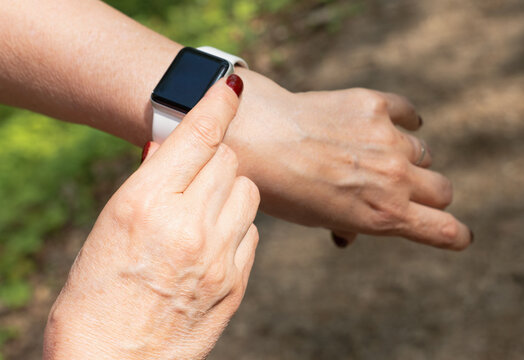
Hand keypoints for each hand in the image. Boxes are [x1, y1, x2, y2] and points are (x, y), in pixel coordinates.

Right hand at [44, 76, 259, 358]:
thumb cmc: (97, 296)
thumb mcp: (109, 227)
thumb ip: (149, 181)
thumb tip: (175, 144)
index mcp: (146, 205)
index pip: (197, 136)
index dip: (216, 104)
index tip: (230, 87)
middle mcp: (189, 225)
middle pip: (229, 159)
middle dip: (213, 158)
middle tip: (195, 172)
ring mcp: (219, 255)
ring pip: (248, 191)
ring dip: (229, 189)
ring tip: (204, 209)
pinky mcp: (237, 280)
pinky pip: (252, 230)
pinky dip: (236, 225)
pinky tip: (212, 240)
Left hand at [227, 68, 471, 249]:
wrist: (256, 139)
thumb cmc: (282, 188)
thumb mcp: (318, 218)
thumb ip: (349, 224)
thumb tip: (349, 236)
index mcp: (384, 215)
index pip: (444, 230)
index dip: (455, 235)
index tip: (457, 235)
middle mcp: (395, 179)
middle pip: (443, 190)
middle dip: (428, 195)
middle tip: (404, 189)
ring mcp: (388, 140)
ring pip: (423, 152)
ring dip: (406, 157)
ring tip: (372, 153)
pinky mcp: (376, 106)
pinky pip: (409, 114)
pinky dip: (403, 120)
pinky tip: (387, 122)